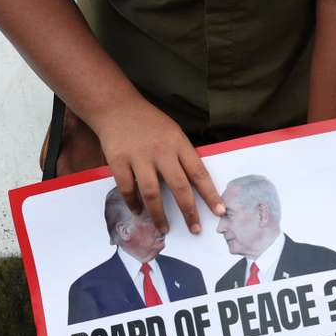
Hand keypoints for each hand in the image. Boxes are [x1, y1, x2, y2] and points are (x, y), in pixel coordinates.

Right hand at [88, 98, 224, 234]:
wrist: (116, 106)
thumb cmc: (150, 123)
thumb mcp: (173, 134)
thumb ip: (183, 157)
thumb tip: (197, 187)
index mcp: (179, 144)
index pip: (199, 173)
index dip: (210, 194)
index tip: (219, 211)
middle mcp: (161, 151)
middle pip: (179, 187)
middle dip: (189, 211)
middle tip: (195, 229)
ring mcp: (139, 156)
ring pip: (152, 193)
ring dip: (158, 215)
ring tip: (164, 229)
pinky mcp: (118, 160)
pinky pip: (127, 188)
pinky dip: (133, 203)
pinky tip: (138, 212)